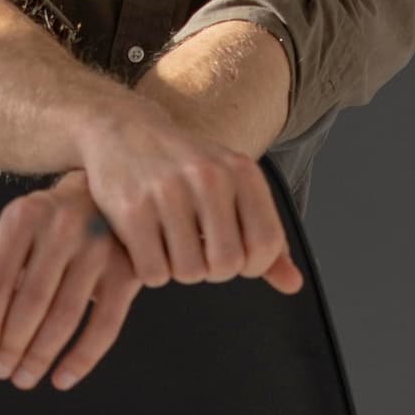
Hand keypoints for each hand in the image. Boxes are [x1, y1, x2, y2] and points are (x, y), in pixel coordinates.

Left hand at [0, 172, 147, 391]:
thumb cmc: (40, 228)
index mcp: (22, 217)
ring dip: (41, 356)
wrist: (100, 199)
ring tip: (24, 378)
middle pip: (31, 302)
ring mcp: (99, 248)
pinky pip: (106, 325)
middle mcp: (62, 228)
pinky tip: (62, 379)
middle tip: (0, 372)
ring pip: (65, 317)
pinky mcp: (127, 271)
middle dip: (11, 346)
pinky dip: (82, 358)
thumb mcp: (1, 241)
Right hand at [77, 108, 303, 297]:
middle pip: (226, 265)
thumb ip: (265, 238)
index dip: (253, 265)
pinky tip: (147, 246)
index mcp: (241, 171)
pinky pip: (153, 272)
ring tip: (171, 246)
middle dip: (212, 271)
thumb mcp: (233, 188)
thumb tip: (293, 285)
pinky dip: (151, 271)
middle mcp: (209, 177)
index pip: (266, 244)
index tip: (236, 258)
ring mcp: (167, 191)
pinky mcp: (130, 209)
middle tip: (198, 253)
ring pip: (189, 272)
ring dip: (179, 271)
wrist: (122, 128)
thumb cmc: (184, 168)